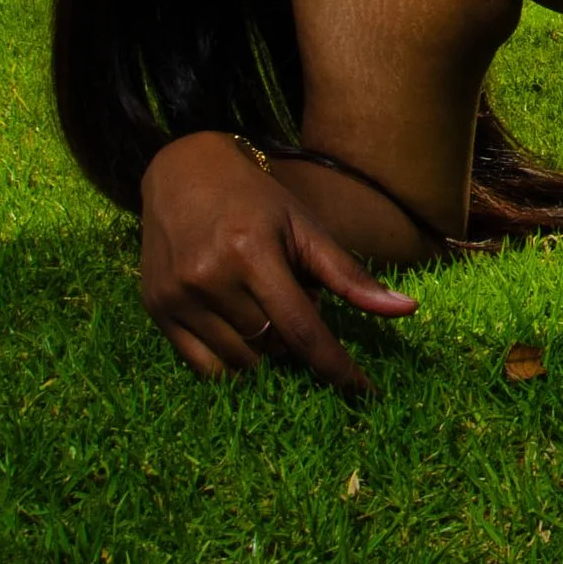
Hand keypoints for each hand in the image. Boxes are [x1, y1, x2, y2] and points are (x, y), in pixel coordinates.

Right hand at [139, 134, 418, 394]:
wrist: (182, 173)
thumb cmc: (255, 201)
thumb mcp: (305, 228)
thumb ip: (350, 275)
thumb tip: (405, 310)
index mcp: (251, 253)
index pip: (301, 329)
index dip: (335, 366)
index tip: (364, 390)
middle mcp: (209, 278)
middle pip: (272, 347)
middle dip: (294, 338)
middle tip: (291, 299)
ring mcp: (177, 297)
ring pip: (241, 362)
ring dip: (265, 350)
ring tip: (262, 305)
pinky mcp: (156, 310)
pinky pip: (204, 366)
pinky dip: (232, 362)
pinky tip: (240, 330)